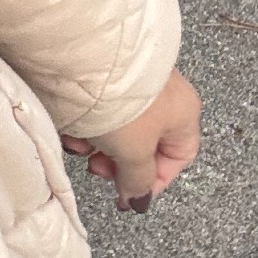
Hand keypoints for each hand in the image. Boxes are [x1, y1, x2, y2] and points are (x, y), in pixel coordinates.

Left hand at [60, 70, 200, 212]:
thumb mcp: (134, 152)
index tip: (128, 193)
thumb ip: (138, 180)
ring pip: (120, 130)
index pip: (178, 159)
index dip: (154, 181)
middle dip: (119, 162)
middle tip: (97, 167)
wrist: (91, 57)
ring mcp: (138, 86)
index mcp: (184, 115)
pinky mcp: (111, 78)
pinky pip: (103, 112)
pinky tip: (73, 128)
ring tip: (80, 145)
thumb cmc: (123, 102)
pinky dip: (88, 125)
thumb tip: (139, 200)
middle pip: (145, 146)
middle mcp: (166, 98)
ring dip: (98, 145)